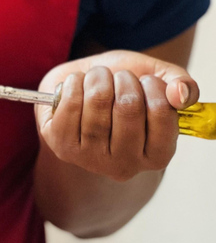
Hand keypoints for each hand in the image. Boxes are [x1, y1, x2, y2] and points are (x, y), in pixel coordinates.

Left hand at [36, 50, 198, 181]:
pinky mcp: (62, 148)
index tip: (145, 80)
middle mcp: (125, 165)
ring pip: (98, 103)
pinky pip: (70, 106)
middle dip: (123, 79)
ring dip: (98, 78)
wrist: (82, 87)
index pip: (163, 113)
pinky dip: (74, 84)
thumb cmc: (121, 88)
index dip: (153, 85)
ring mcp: (90, 160)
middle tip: (118, 77)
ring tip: (97, 77)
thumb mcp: (155, 80)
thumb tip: (180, 94)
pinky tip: (76, 84)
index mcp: (156, 154)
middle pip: (128, 107)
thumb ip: (179, 85)